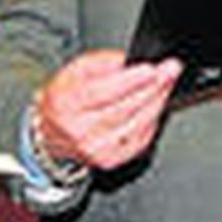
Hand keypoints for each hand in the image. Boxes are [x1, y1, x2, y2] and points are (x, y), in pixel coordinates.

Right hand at [34, 50, 181, 170]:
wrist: (52, 131)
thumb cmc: (66, 98)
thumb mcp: (75, 69)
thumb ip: (103, 62)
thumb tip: (130, 61)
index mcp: (67, 104)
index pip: (101, 93)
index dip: (130, 81)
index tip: (151, 68)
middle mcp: (79, 131)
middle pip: (124, 108)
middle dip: (152, 87)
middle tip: (170, 70)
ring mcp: (95, 149)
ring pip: (136, 125)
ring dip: (157, 102)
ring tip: (168, 83)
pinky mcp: (110, 160)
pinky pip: (140, 140)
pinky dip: (153, 120)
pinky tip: (158, 104)